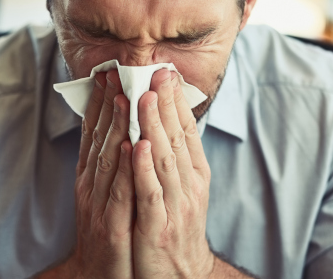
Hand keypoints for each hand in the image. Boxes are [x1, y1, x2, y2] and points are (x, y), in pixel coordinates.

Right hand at [47, 70, 134, 277]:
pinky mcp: (113, 228)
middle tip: (114, 72)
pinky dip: (124, 169)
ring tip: (124, 98)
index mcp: (91, 178)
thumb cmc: (111, 232)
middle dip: (107, 104)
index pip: (94, 134)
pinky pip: (119, 194)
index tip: (108, 73)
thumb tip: (123, 129)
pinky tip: (130, 147)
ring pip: (108, 160)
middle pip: (98, 139)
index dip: (100, 103)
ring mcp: (99, 207)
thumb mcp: (107, 194)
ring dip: (116, 128)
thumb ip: (112, 163)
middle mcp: (91, 187)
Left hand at [132, 70, 213, 277]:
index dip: (176, 102)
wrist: (179, 276)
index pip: (186, 131)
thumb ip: (174, 156)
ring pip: (165, 160)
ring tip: (145, 98)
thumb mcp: (181, 189)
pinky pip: (151, 193)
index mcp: (194, 175)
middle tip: (157, 73)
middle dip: (166, 104)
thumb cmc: (176, 228)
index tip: (166, 73)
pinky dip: (145, 169)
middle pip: (177, 139)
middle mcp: (189, 186)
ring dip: (155, 127)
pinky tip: (138, 147)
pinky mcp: (158, 227)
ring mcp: (175, 206)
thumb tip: (163, 120)